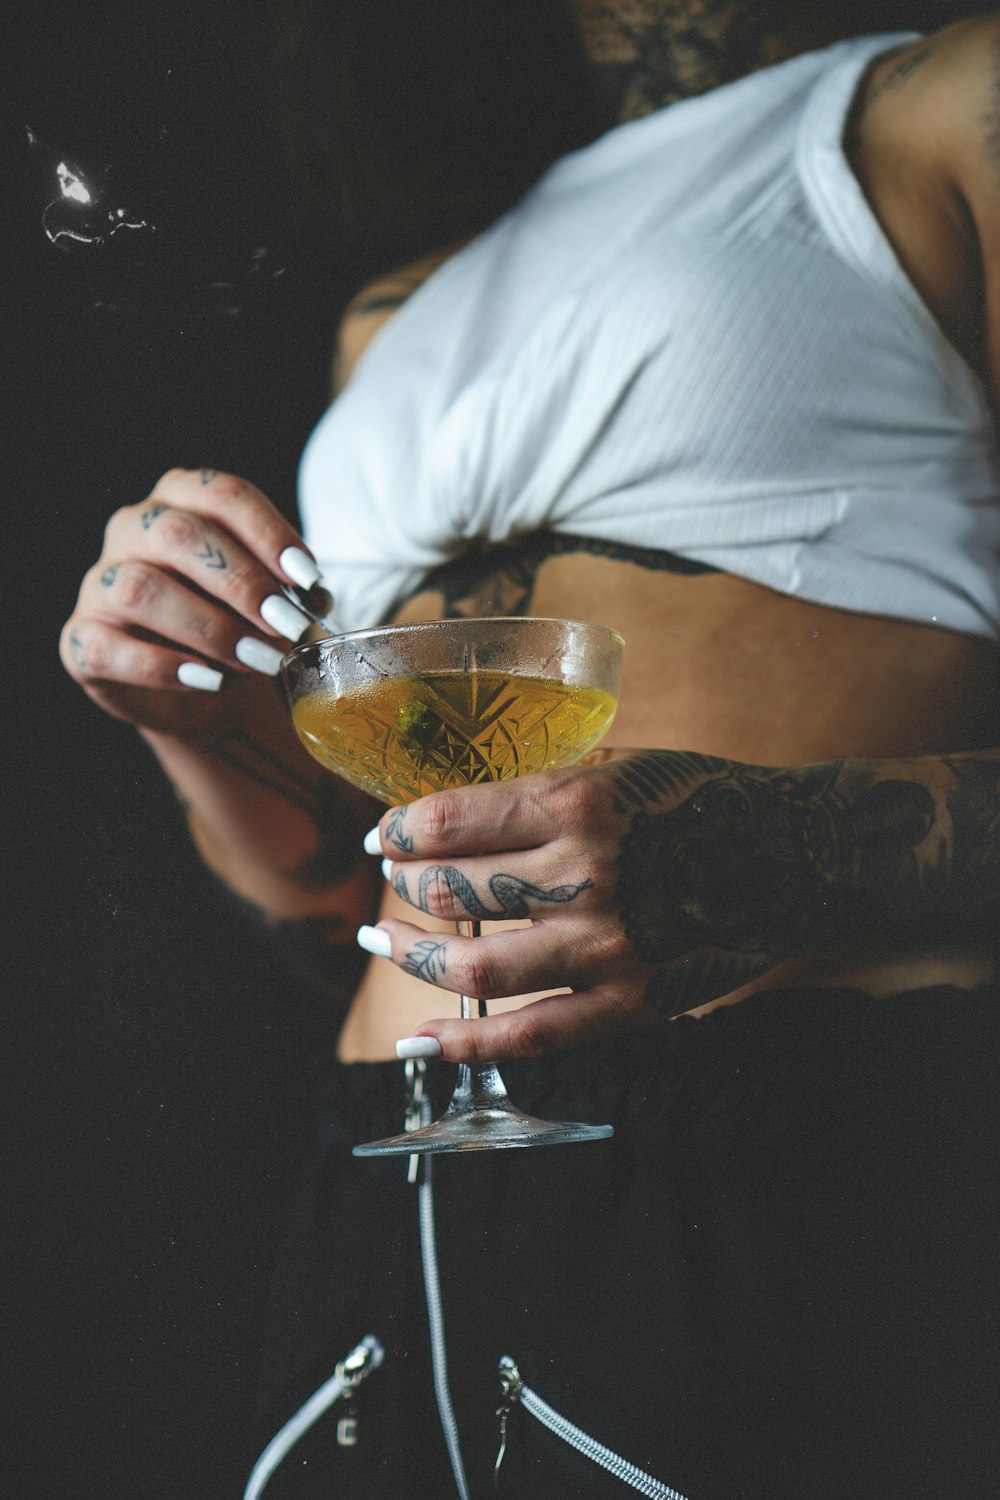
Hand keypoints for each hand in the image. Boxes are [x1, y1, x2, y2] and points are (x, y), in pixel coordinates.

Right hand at [61, 467, 324, 736]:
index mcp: (182, 499)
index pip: (222, 495)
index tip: (307, 578)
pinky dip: (164, 667)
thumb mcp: (274, 600)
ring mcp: (100, 582)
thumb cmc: (241, 621)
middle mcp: (134, 529)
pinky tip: (209, 681)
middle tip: (286, 625)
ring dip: (209, 628)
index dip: (268, 534)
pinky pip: (110, 647)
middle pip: (181, 536)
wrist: (204, 686)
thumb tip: (311, 602)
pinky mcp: (82, 638)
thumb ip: (292, 592)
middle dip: (242, 582)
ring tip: (258, 659)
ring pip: (140, 589)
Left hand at [362, 751, 796, 1061]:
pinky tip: (420, 1040)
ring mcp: (606, 947)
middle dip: (403, 888)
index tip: (384, 836)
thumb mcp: (617, 768)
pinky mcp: (628, 1001)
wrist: (795, 854)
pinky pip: (531, 1035)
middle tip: (392, 884)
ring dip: (412, 959)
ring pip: (474, 968)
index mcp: (576, 803)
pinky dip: (467, 1045)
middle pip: (451, 892)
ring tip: (384, 945)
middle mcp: (583, 876)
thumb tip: (450, 817)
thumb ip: (538, 794)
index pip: (447, 822)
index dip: (398, 831)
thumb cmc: (701, 800)